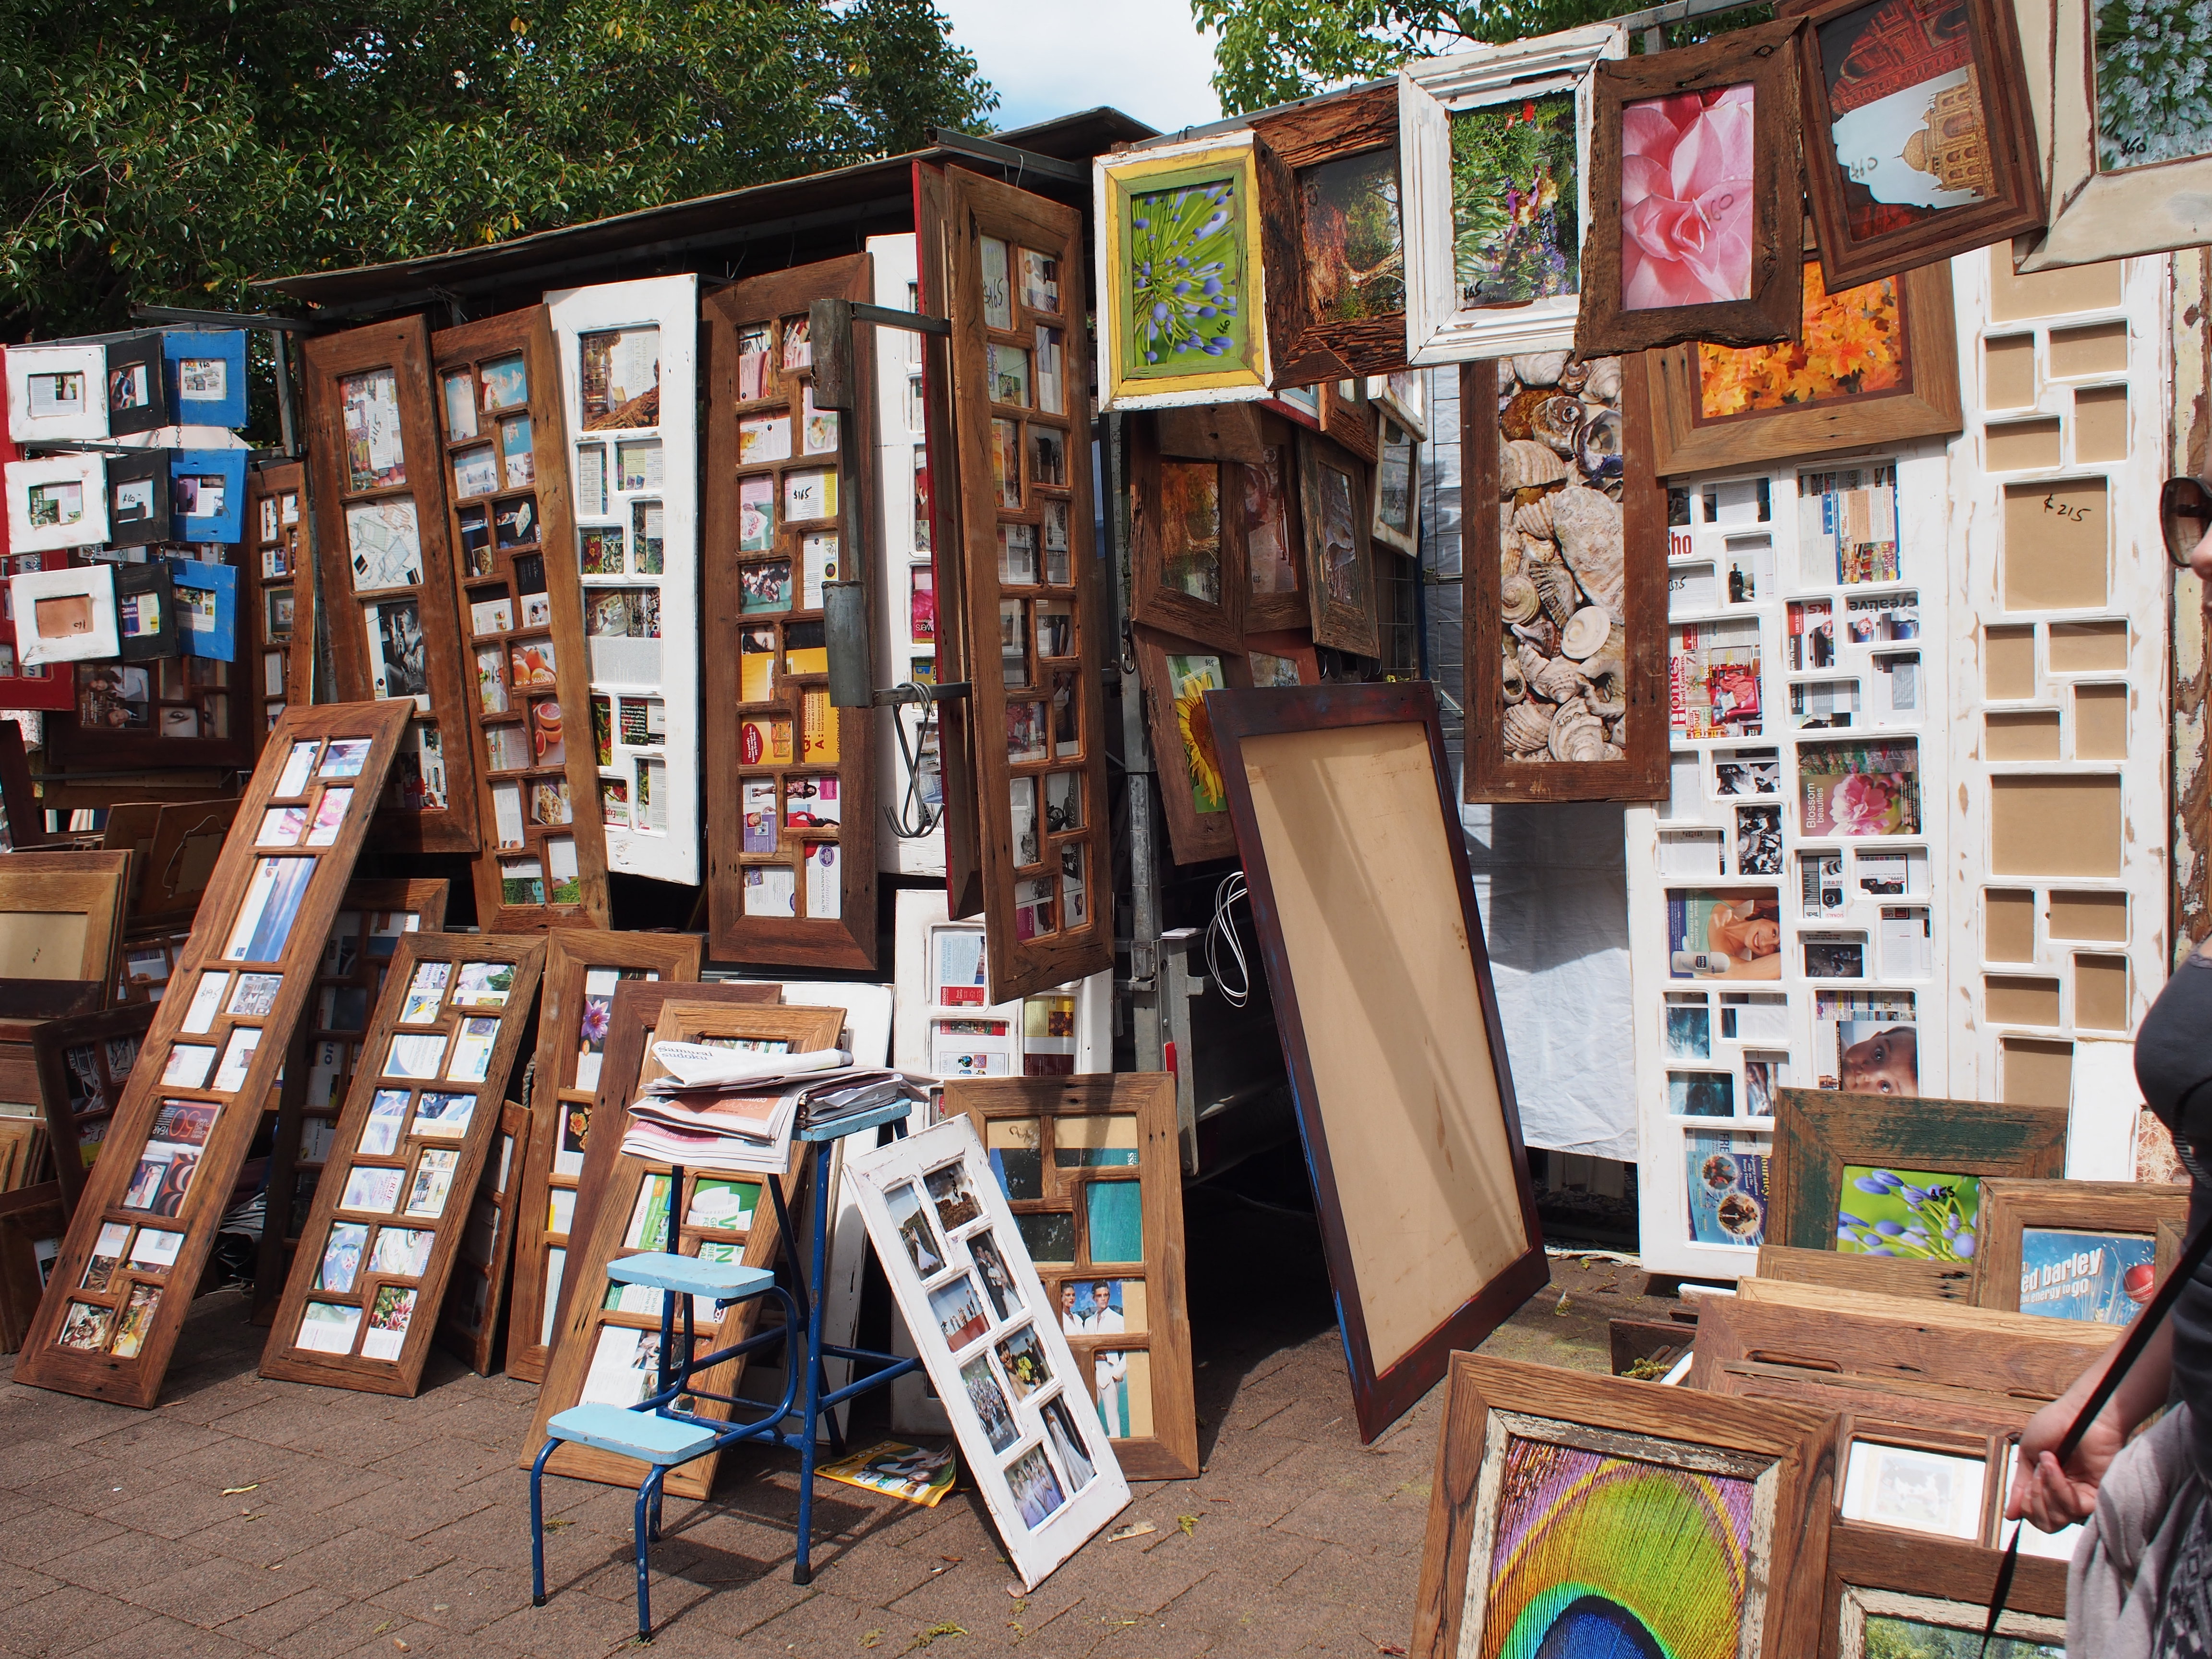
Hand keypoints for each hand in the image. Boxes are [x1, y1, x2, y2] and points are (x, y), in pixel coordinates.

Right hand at [2006, 1396, 2125, 1531]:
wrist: (2079, 1410)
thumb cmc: (2056, 1425)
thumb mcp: (2029, 1455)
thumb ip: (2022, 1487)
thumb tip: (2010, 1516)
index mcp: (2052, 1487)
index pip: (2037, 1516)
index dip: (2027, 1503)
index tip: (2029, 1477)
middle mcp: (2069, 1496)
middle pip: (2047, 1524)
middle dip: (2034, 1500)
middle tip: (2037, 1472)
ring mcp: (2083, 1496)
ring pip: (2059, 1519)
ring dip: (2044, 1490)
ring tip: (2047, 1464)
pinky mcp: (2098, 1494)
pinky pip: (2073, 1508)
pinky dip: (2058, 1487)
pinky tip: (2054, 1466)